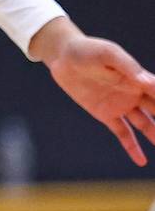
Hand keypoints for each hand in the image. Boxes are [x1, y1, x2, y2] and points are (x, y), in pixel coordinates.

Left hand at [32, 17, 154, 165]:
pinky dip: (132, 147)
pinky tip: (142, 160)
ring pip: (145, 125)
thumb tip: (147, 81)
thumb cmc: (88, 50)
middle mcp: (134, 94)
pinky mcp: (106, 114)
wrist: (63, 56)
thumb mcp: (107, 53)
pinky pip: (122, 133)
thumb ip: (127, 66)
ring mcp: (121, 105)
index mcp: (139, 79)